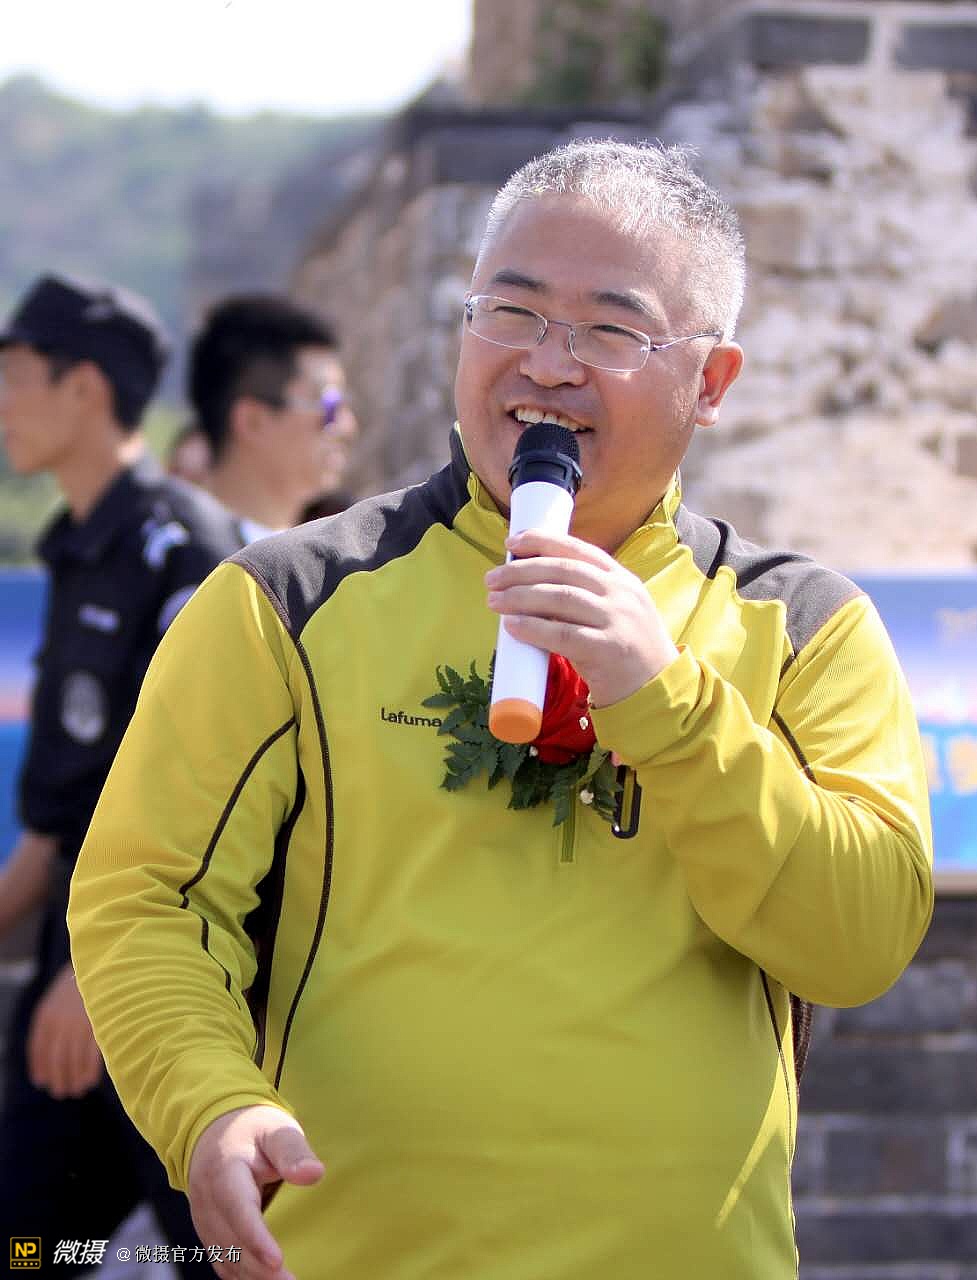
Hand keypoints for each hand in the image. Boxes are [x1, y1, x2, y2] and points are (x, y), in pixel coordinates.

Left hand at [27, 964, 103, 1098]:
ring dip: (74, 1079)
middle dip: (58, 1078)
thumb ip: (48, 1025)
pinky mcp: (98, 1025)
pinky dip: (89, 1071)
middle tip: (61, 1092)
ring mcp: (79, 1024)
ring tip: (76, 1090)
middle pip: (56, 1058)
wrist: (101, 965)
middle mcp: (60, 1022)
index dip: (40, 1068)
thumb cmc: (78, 986)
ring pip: (73, 1059)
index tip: (42, 1082)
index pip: (38, 1049)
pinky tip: (89, 1081)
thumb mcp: (56, 1001)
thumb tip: (45, 1054)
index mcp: (45, 1016)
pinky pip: (92, 1054)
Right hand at [187, 1105, 324, 1279]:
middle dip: (260, 1268)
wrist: (214, 1129)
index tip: (277, 1262)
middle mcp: (207, 1199)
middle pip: (231, 1242)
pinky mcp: (207, 1229)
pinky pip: (220, 1258)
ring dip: (251, 1276)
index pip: (238, 1209)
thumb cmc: (252, 1128)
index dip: (256, 1238)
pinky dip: (240, 1273)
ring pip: (223, 1256)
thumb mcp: (276, 1129)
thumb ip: (294, 1151)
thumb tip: (313, 1174)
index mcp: (224, 1171)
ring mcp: (203, 1217)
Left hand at [485, 529, 678, 707]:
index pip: (578, 550)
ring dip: (521, 597)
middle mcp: (620, 594)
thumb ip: (585, 595)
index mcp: (621, 579)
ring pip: (561, 598)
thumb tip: (529, 586)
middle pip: (563, 571)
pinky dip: (534, 629)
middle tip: (492, 579)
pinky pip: (564, 635)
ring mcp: (616, 621)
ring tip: (494, 601)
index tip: (512, 543)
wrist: (657, 688)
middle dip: (522, 571)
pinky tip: (512, 626)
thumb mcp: (616, 610)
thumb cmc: (625, 648)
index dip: (542, 542)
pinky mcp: (607, 650)